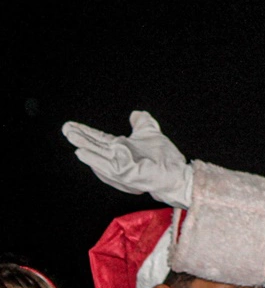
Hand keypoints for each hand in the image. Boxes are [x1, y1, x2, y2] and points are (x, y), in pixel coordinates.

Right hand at [62, 111, 192, 207]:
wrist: (176, 172)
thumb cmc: (163, 157)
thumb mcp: (151, 134)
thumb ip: (142, 123)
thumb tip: (135, 113)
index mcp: (120, 148)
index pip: (99, 139)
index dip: (85, 132)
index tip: (70, 125)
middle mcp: (117, 158)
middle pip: (95, 146)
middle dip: (80, 137)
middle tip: (66, 128)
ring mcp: (121, 167)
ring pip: (99, 155)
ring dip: (85, 146)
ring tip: (72, 137)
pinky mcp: (127, 174)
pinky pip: (109, 167)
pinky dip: (96, 160)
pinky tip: (83, 152)